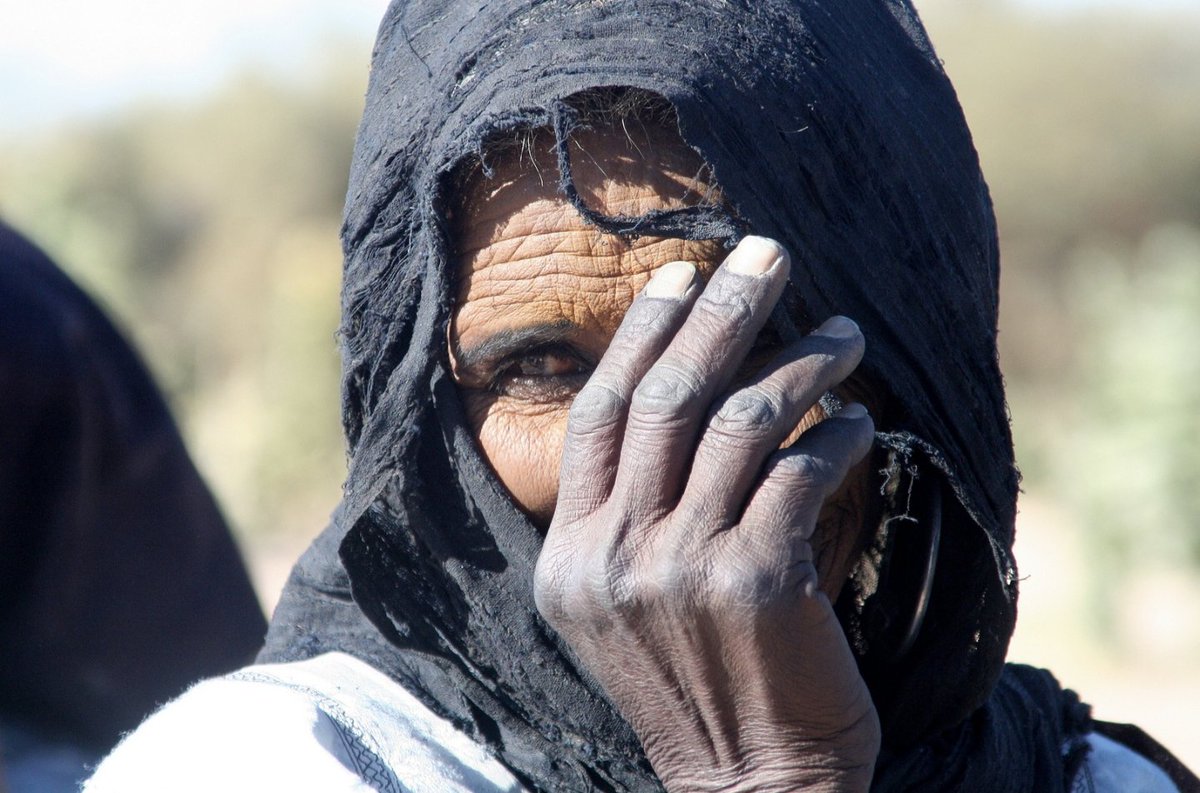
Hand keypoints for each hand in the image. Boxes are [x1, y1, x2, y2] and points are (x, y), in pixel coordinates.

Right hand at [534, 236, 879, 791]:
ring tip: (843, 334)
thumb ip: (631, 519)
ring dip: (801, 362)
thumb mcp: (624, 610)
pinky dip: (838, 437)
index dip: (641, 337)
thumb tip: (687, 407)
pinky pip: (803, 472)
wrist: (748, 788)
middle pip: (667, 397)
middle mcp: (615, 553)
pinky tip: (860, 426)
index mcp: (571, 556)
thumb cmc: (698, 692)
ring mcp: (681, 566)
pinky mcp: (757, 579)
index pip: (598, 414)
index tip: (681, 277)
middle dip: (722, 310)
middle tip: (767, 253)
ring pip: (742, 420)